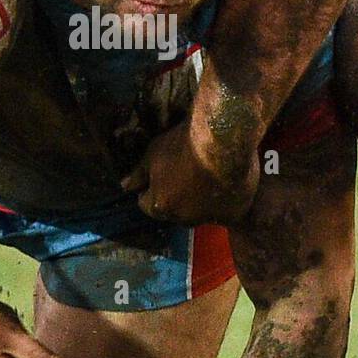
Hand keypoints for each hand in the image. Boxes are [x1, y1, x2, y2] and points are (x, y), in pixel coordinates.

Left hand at [122, 121, 259, 226]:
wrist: (225, 139)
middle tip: (184, 172)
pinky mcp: (232, 214)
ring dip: (198, 200)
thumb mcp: (154, 153)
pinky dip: (221, 202)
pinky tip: (224, 182)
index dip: (151, 187)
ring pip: (198, 213)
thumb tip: (125, 187)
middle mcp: (183, 218)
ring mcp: (209, 218)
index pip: (146, 204)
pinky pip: (222, 212)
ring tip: (206, 175)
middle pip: (172, 210)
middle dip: (174, 196)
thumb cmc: (185, 143)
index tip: (160, 173)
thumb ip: (139, 174)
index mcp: (160, 205)